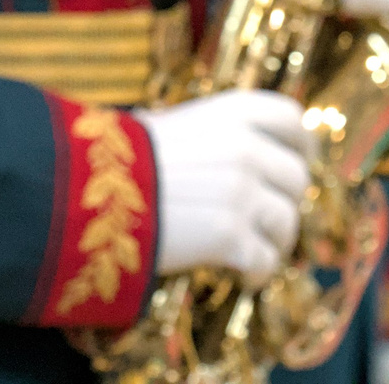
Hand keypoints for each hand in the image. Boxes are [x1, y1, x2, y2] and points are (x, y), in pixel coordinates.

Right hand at [139, 90, 311, 284]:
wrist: (86, 190)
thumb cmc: (122, 157)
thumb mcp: (172, 124)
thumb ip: (215, 134)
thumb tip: (239, 151)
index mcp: (233, 112)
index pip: (292, 119)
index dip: (302, 143)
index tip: (301, 160)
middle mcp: (245, 147)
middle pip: (296, 178)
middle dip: (285, 201)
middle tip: (264, 219)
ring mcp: (241, 192)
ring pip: (287, 223)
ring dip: (274, 242)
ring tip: (250, 253)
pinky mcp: (230, 236)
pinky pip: (265, 261)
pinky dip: (257, 273)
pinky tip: (243, 277)